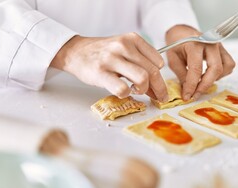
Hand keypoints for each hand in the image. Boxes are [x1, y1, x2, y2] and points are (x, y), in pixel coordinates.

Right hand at [50, 33, 168, 101]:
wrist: (76, 52)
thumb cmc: (103, 53)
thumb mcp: (124, 48)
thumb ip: (141, 62)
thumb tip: (157, 86)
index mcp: (132, 39)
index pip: (158, 61)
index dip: (161, 77)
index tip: (158, 87)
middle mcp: (123, 46)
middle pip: (153, 71)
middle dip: (158, 88)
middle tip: (158, 97)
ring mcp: (111, 59)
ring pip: (142, 78)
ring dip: (143, 90)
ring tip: (136, 91)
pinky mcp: (101, 73)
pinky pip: (122, 88)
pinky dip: (126, 94)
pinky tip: (122, 91)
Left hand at [165, 25, 235, 100]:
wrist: (182, 31)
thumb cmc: (176, 44)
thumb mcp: (173, 59)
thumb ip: (182, 75)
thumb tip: (188, 91)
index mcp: (195, 43)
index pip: (196, 69)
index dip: (192, 86)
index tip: (187, 96)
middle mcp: (210, 43)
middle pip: (215, 69)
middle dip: (205, 86)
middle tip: (195, 95)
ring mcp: (219, 45)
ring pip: (226, 67)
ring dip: (215, 79)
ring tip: (201, 82)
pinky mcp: (223, 49)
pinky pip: (229, 65)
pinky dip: (221, 74)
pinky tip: (208, 75)